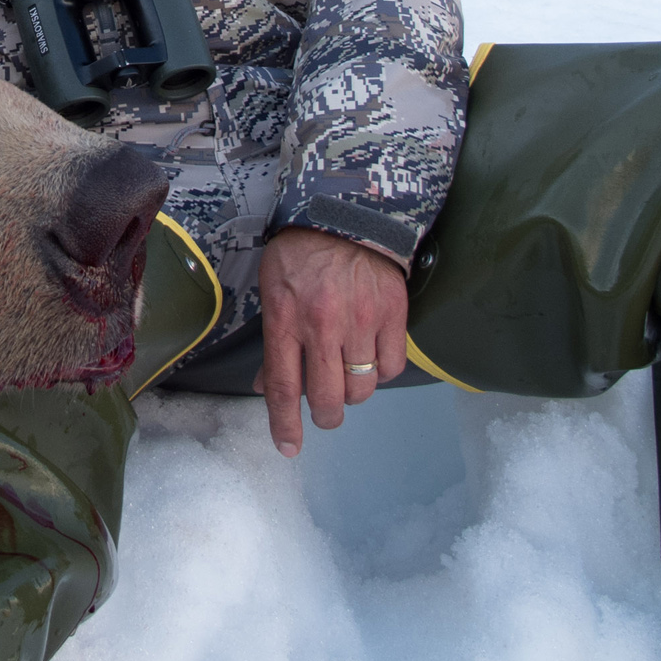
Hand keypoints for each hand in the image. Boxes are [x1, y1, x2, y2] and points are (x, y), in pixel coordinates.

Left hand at [252, 227, 407, 455]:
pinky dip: (380, 373)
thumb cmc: (301, 253)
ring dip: (352, 392)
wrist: (345, 212)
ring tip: (347, 372)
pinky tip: (370, 356)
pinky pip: (391, 369)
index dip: (285, 425)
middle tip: (326, 408)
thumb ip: (274, 342)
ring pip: (361, 389)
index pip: (283, 387)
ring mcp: (361, 320)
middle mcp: (322, 324)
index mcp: (285, 318)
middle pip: (327, 398)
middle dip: (326, 414)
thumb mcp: (272, 291)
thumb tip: (268, 388)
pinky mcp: (392, 314)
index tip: (289, 448)